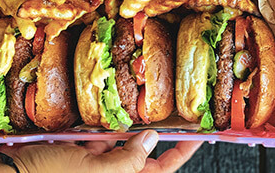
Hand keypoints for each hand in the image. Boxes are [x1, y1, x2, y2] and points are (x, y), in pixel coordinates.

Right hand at [0, 130, 202, 172]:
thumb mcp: (93, 170)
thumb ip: (128, 159)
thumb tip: (150, 141)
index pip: (161, 170)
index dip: (181, 153)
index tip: (197, 135)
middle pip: (141, 158)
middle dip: (152, 137)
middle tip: (166, 113)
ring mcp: (92, 169)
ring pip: (119, 147)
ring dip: (126, 130)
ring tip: (139, 108)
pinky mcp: (77, 158)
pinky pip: (97, 142)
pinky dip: (102, 130)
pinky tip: (105, 114)